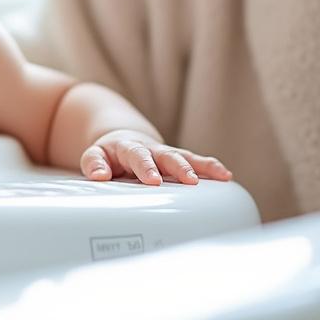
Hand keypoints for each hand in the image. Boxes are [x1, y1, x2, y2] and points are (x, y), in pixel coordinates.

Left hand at [80, 129, 232, 185]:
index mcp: (128, 148)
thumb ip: (94, 163)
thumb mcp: (95, 154)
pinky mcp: (178, 159)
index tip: (153, 180)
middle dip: (178, 167)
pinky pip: (196, 161)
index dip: (145, 167)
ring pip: (185, 157)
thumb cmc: (110, 153)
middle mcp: (150, 149)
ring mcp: (166, 153)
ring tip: (219, 175)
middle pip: (166, 156)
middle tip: (189, 179)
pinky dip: (210, 167)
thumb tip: (99, 175)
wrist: (123, 139)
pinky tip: (225, 175)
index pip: (136, 156)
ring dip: (200, 167)